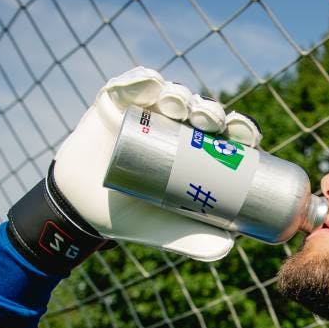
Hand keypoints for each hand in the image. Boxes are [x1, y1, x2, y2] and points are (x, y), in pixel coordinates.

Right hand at [53, 66, 260, 261]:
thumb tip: (228, 247)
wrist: (82, 210)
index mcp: (195, 151)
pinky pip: (129, 83)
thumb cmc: (133, 216)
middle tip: (209, 121)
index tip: (246, 137)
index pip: (225, 134)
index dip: (240, 129)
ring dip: (180, 95)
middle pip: (201, 110)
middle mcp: (175, 126)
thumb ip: (195, 241)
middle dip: (210, 111)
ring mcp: (145, 110)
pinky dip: (140, 79)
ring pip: (170, 93)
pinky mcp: (114, 100)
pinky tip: (150, 84)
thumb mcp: (167, 231)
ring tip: (177, 106)